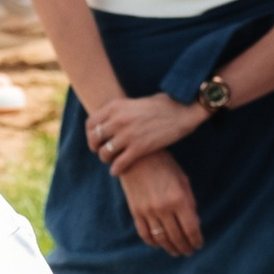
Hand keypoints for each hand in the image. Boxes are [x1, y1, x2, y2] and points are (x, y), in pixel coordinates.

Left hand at [87, 89, 202, 168]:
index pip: (90, 123)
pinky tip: (118, 170)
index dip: (90, 134)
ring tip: (112, 160)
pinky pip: (118, 164)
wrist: (183, 109)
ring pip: (104, 153)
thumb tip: (108, 125)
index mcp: (116, 106)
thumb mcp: (134, 103)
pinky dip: (116, 169)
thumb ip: (119, 113)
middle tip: (103, 152)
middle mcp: (118, 120)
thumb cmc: (162, 105)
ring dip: (106, 159)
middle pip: (94, 140)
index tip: (96, 140)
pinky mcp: (140, 148)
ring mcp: (128, 134)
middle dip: (96, 148)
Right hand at [120, 149, 201, 256]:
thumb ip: (189, 202)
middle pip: (177, 237)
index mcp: (179, 199)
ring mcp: (148, 212)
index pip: (191, 229)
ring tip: (176, 252)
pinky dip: (153, 242)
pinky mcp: (136, 212)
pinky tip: (159, 244)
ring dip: (170, 248)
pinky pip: (145, 234)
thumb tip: (193, 223)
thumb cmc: (164, 165)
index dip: (196, 240)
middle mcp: (164, 208)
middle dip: (185, 247)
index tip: (199, 245)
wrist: (137, 157)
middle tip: (189, 252)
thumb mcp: (183, 180)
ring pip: (161, 239)